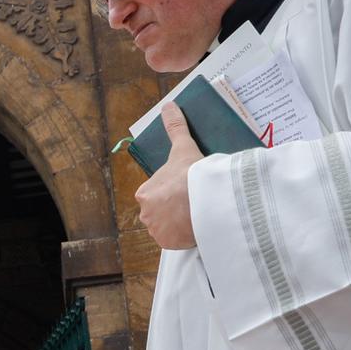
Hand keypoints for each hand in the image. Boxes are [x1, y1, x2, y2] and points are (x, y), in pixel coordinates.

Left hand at [134, 104, 200, 250]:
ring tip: (198, 215)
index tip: (187, 191)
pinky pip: (176, 241)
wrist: (206, 199)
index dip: (174, 192)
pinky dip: (185, 237)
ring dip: (180, 223)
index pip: (158, 194)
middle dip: (176, 209)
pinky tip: (196, 227)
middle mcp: (145, 213)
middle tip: (194, 203)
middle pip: (162, 212)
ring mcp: (156, 230)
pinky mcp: (169, 243)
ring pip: (168, 227)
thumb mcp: (182, 148)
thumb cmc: (192, 173)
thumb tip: (168, 106)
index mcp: (145, 193)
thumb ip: (175, 128)